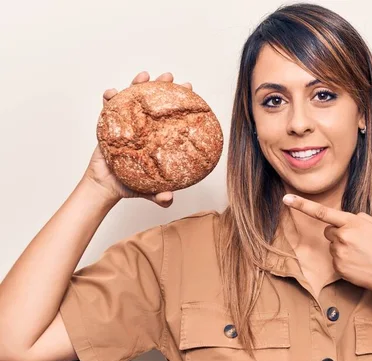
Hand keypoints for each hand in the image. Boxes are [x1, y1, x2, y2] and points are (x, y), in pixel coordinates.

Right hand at [83, 71, 192, 207]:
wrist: (106, 187)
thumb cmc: (131, 185)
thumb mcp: (149, 190)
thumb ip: (159, 196)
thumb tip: (168, 199)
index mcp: (156, 137)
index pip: (170, 115)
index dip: (180, 101)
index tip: (190, 90)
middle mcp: (143, 127)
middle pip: (153, 101)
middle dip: (162, 85)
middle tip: (170, 76)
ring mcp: (126, 123)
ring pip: (131, 98)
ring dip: (136, 83)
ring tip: (144, 75)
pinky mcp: (107, 124)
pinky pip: (107, 107)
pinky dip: (109, 97)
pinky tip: (111, 92)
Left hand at [282, 194, 371, 295]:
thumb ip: (359, 218)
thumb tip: (347, 219)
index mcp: (352, 223)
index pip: (323, 212)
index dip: (302, 205)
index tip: (286, 199)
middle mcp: (343, 237)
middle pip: (328, 231)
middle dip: (338, 234)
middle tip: (358, 242)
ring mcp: (339, 253)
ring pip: (332, 246)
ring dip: (343, 248)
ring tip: (362, 254)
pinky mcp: (338, 268)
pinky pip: (335, 260)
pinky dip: (344, 261)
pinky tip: (359, 264)